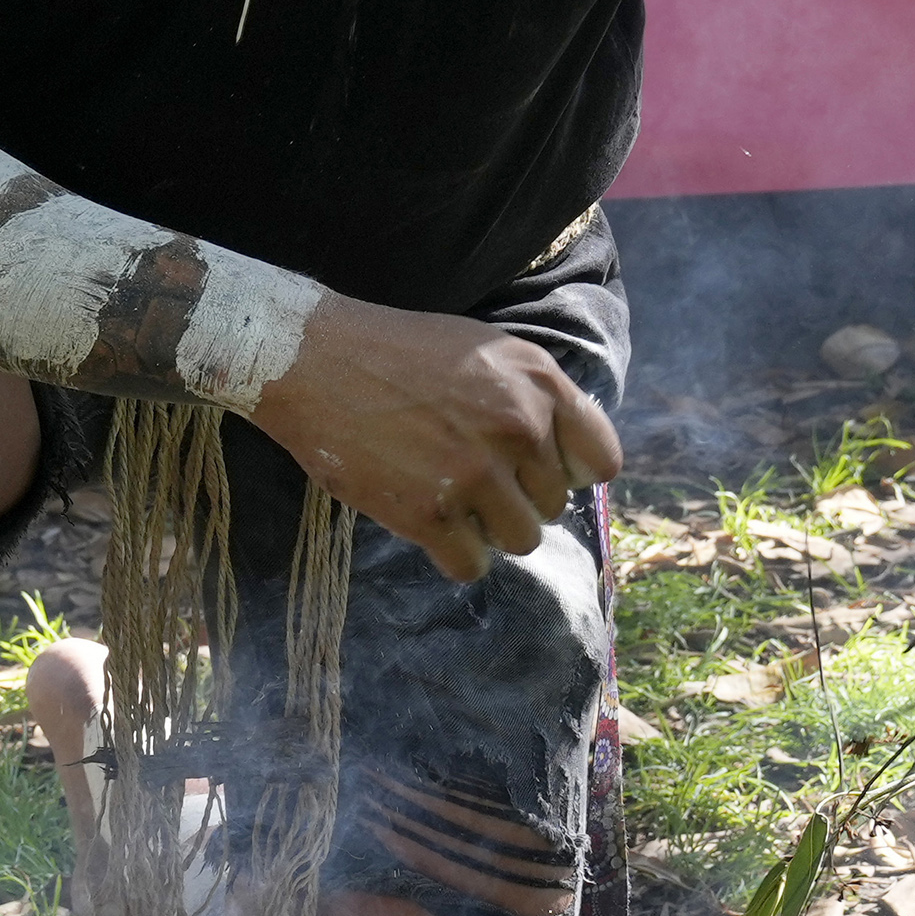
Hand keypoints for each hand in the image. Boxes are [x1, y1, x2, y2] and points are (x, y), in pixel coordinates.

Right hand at [252, 295, 620, 580]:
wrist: (314, 360)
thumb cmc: (398, 353)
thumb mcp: (486, 350)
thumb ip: (535, 398)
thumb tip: (569, 463)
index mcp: (539, 382)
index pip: (601, 460)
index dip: (569, 472)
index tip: (534, 471)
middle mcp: (518, 427)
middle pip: (553, 506)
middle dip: (515, 497)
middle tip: (465, 473)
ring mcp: (474, 473)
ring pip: (520, 540)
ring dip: (488, 530)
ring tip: (449, 499)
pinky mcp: (430, 513)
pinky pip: (472, 565)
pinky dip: (452, 554)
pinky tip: (426, 521)